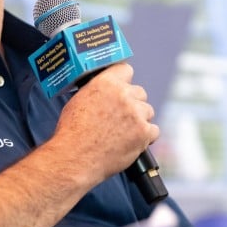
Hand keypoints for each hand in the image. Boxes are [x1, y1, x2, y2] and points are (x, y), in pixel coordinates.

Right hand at [51, 63, 159, 184]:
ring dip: (139, 120)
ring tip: (123, 132)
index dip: (124, 81)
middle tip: (120, 117)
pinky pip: (154, 130)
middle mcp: (123, 95)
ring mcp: (136, 114)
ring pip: (148, 111)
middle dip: (132, 103)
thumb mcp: (79, 100)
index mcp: (106, 83)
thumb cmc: (72, 132)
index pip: (126, 70)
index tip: (123, 88)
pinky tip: (131, 141)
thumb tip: (106, 91)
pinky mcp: (144, 133)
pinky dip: (145, 137)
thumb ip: (98, 91)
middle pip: (140, 92)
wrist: (76, 157)